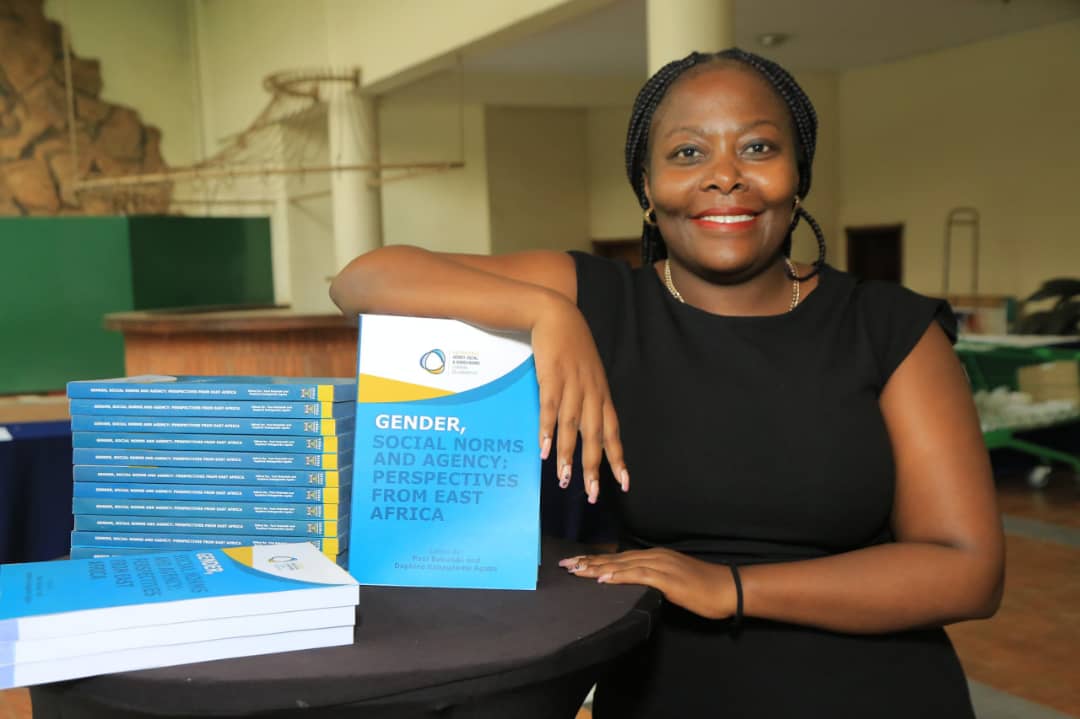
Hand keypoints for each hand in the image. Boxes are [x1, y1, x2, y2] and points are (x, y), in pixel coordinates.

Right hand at [530, 296, 628, 502]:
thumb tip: (585, 429)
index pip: (613, 432)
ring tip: (565, 480)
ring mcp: (572, 384)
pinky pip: (550, 408)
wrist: (556, 314)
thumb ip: (588, 400)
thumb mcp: (587, 374)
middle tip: (591, 494)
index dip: (618, 458)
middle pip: (595, 435)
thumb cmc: (571, 347)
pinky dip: (547, 430)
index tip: (624, 484)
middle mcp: (591, 392)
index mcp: (601, 394)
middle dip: (594, 466)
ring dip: (567, 454)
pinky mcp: (552, 377)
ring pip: (572, 426)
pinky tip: (543, 450)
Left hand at [559, 548, 735, 618]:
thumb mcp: (673, 583)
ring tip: (575, 571)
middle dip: (588, 562)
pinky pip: (638, 576)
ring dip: (596, 568)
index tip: (575, 563)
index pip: (619, 558)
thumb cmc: (703, 589)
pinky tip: (602, 579)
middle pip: (615, 559)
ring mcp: (661, 565)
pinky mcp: (667, 578)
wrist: (727, 589)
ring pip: (622, 564)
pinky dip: (618, 576)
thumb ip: (654, 581)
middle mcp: (654, 556)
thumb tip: (636, 587)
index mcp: (655, 556)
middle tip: (565, 565)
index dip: (596, 560)